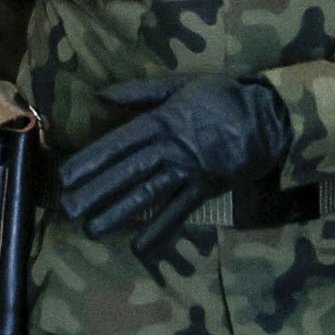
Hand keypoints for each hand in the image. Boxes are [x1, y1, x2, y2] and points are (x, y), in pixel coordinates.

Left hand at [58, 75, 295, 255]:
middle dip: (95, 191)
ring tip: (92, 229)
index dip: (90, 160)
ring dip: (118, 213)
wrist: (268, 116)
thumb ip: (139, 93)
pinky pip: (179, 213)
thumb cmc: (221, 96)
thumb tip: (100, 94)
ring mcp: (188, 171)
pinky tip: (140, 249)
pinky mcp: (205, 190)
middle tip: (68, 209)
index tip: (66, 176)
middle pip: (126, 172)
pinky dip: (160, 231)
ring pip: (147, 194)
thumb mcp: (179, 85)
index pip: (117, 143)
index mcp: (159, 121)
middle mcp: (169, 148)